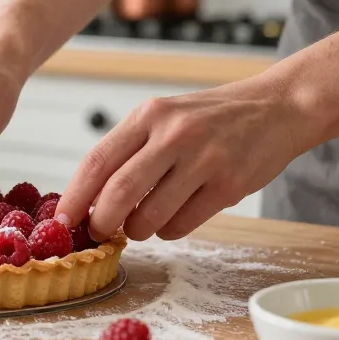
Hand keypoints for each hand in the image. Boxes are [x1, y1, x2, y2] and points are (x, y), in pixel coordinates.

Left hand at [55, 74, 304, 241]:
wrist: (277, 107)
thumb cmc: (209, 119)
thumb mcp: (163, 118)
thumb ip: (128, 151)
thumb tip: (88, 199)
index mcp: (148, 115)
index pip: (97, 161)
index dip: (75, 195)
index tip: (62, 220)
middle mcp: (174, 134)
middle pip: (118, 193)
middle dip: (101, 222)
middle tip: (98, 232)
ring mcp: (204, 159)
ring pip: (150, 216)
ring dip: (137, 231)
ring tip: (141, 224)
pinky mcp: (230, 185)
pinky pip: (182, 225)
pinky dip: (168, 231)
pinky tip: (172, 219)